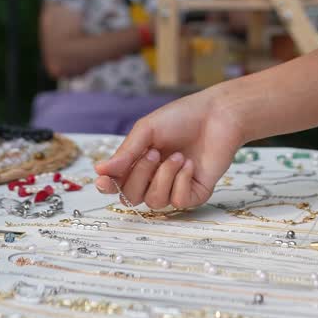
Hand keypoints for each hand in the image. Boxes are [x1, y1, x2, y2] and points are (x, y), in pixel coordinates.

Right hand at [94, 84, 246, 210]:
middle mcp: (153, 178)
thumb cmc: (181, 117)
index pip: (116, 184)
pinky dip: (182, 181)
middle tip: (155, 152)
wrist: (218, 115)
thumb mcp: (147, 130)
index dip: (108, 186)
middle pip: (131, 196)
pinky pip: (178, 202)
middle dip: (141, 174)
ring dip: (164, 176)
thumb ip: (126, 153)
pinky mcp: (194, 194)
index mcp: (138, 162)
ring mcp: (173, 188)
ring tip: (179, 156)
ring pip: (154, 202)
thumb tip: (99, 171)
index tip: (104, 181)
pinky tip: (190, 164)